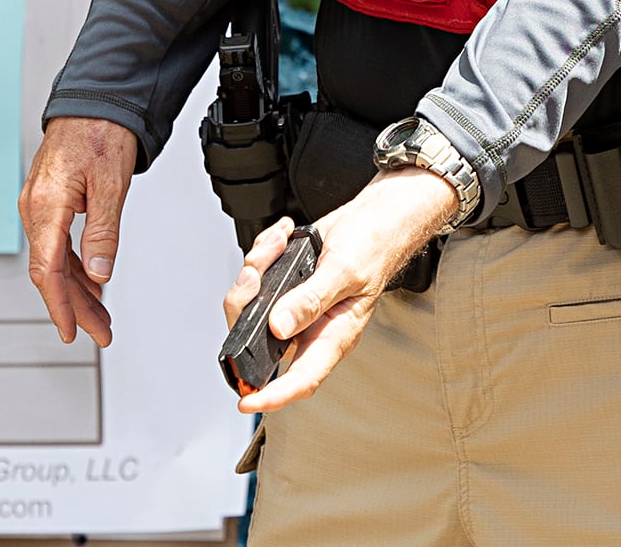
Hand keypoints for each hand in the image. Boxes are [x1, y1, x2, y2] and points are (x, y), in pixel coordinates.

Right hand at [21, 116, 137, 346]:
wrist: (94, 99)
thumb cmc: (100, 131)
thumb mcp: (110, 183)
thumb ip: (103, 231)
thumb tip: (100, 273)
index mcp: (47, 205)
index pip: (47, 270)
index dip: (60, 306)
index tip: (72, 331)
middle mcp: (35, 208)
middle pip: (51, 272)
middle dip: (76, 307)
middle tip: (100, 332)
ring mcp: (40, 205)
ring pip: (55, 260)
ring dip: (77, 290)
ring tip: (100, 316)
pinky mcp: (49, 201)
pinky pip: (57, 244)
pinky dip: (76, 267)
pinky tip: (92, 282)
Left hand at [220, 167, 460, 413]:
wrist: (375, 219)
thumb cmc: (373, 247)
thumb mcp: (345, 271)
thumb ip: (311, 300)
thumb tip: (278, 327)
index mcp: (333, 335)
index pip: (301, 378)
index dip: (272, 396)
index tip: (247, 402)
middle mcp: (311, 326)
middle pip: (260, 336)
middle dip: (245, 303)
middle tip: (254, 274)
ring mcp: (296, 306)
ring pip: (253, 304)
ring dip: (256, 269)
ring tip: (275, 244)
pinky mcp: (286, 285)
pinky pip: (258, 278)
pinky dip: (263, 253)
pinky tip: (281, 237)